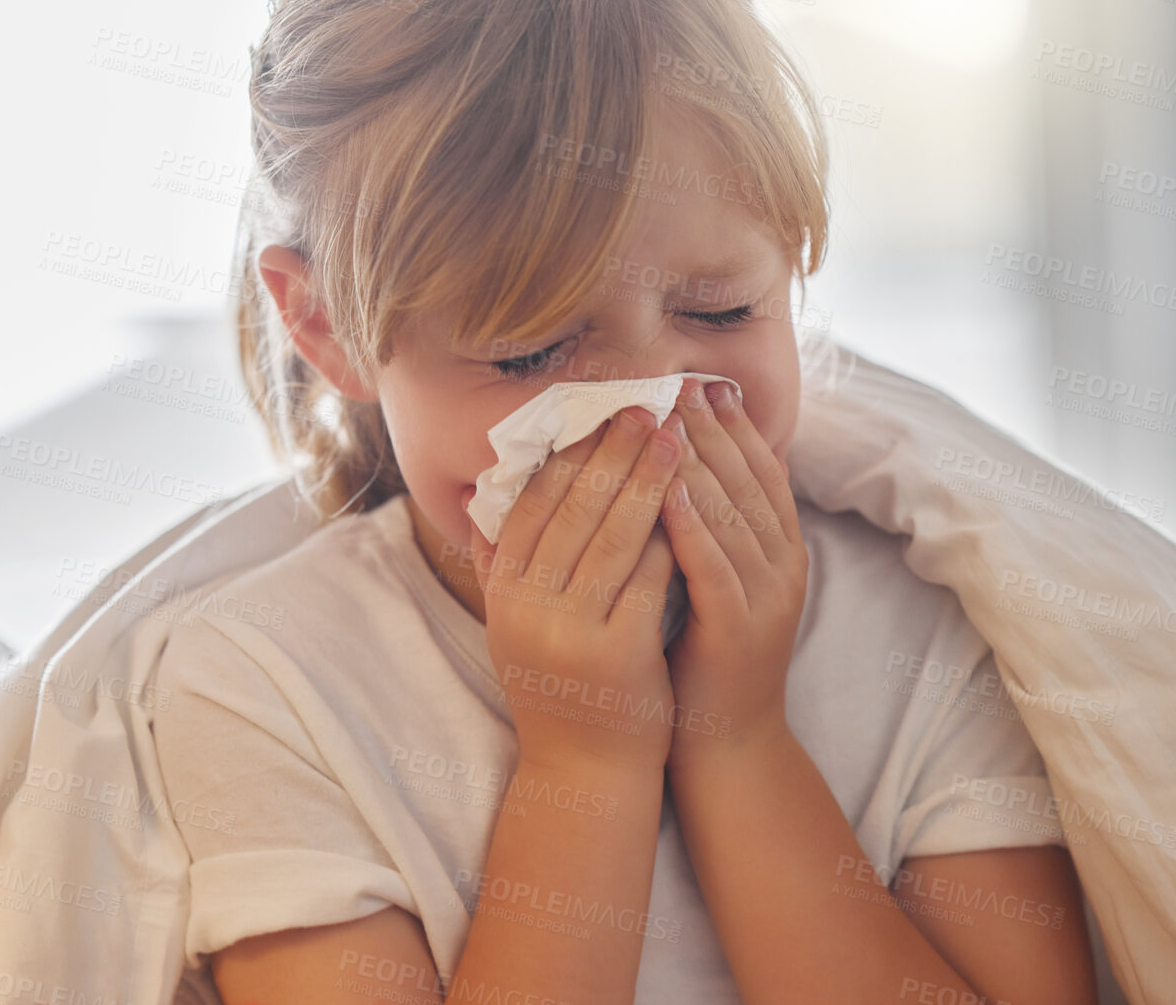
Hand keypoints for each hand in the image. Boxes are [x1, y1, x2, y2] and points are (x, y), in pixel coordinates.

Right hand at [463, 405, 683, 775]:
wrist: (587, 770)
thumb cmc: (561, 686)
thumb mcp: (514, 625)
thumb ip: (500, 563)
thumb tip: (483, 496)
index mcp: (504, 594)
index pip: (533, 503)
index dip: (568, 453)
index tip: (598, 412)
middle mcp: (528, 609)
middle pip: (573, 510)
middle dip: (612, 451)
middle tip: (646, 407)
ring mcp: (570, 633)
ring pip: (612, 537)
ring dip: (646, 479)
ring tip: (674, 437)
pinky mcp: (616, 654)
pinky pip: (645, 580)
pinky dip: (667, 537)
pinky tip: (692, 500)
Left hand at [659, 377, 807, 773]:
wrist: (727, 744)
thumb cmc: (709, 659)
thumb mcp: (718, 582)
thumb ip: (713, 532)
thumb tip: (684, 469)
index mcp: (782, 552)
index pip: (761, 472)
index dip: (736, 426)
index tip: (706, 384)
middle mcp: (784, 567)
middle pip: (749, 481)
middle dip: (714, 428)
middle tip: (683, 382)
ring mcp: (767, 598)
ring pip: (732, 515)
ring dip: (699, 462)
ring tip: (668, 418)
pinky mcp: (739, 629)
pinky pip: (714, 566)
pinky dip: (691, 526)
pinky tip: (665, 492)